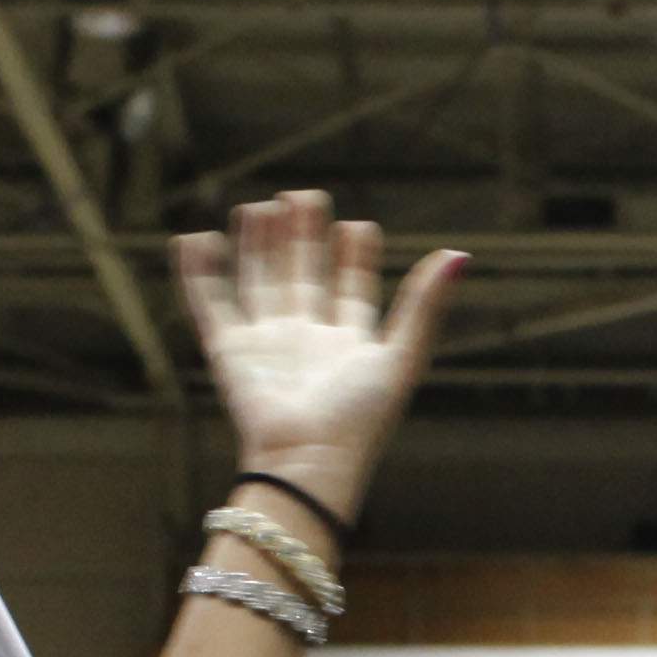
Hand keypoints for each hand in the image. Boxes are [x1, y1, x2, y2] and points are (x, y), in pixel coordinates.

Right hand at [172, 189, 465, 526]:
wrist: (306, 460)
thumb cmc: (359, 419)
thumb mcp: (402, 355)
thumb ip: (425, 304)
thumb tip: (461, 254)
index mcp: (350, 340)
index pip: (351, 285)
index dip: (354, 254)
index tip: (357, 226)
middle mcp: (307, 337)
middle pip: (302, 273)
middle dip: (301, 236)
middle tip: (302, 196)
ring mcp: (265, 342)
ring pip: (258, 280)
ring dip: (257, 244)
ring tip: (258, 207)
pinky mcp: (228, 350)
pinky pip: (209, 303)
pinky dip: (198, 273)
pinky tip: (195, 238)